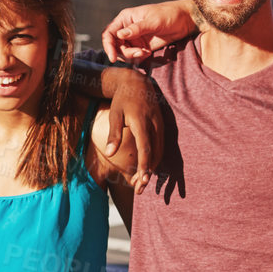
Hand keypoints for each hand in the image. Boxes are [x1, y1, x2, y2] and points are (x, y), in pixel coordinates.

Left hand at [99, 67, 162, 187]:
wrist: (137, 83)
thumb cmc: (122, 100)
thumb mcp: (114, 114)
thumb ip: (114, 134)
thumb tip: (110, 154)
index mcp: (141, 122)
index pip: (145, 149)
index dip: (145, 166)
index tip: (143, 181)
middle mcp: (154, 125)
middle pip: (155, 154)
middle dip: (148, 173)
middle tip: (140, 189)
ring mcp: (160, 125)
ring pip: (160, 152)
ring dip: (153, 168)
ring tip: (142, 182)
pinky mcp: (162, 126)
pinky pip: (161, 146)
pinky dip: (155, 159)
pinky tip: (147, 168)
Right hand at [102, 1, 197, 62]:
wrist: (184, 21)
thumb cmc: (169, 15)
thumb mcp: (153, 21)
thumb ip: (137, 29)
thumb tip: (120, 35)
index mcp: (126, 18)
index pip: (109, 33)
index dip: (108, 46)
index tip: (112, 57)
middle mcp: (127, 29)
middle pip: (115, 46)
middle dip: (124, 53)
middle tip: (139, 53)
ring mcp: (134, 39)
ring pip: (124, 53)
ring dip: (132, 56)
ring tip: (145, 52)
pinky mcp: (142, 47)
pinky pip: (134, 56)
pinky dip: (138, 58)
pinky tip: (148, 53)